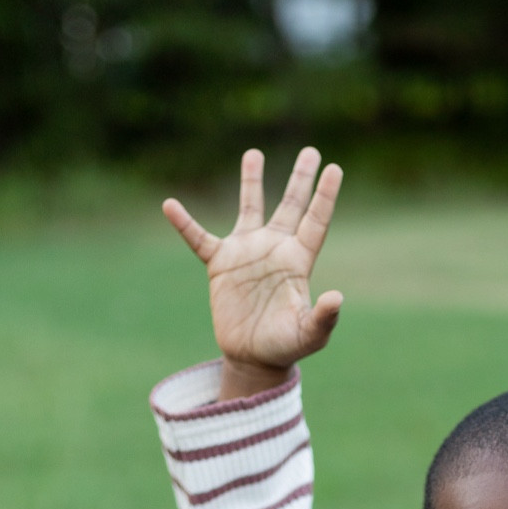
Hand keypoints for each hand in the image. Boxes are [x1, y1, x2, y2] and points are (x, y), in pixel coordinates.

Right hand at [163, 147, 344, 399]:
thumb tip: (337, 298)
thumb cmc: (285, 346)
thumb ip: (324, 317)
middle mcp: (274, 249)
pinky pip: (198, 238)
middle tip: (311, 151)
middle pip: (290, 205)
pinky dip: (184, 224)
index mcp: (297, 261)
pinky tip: (170, 205)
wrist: (253, 358)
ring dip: (252, 181)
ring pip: (250, 208)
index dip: (324, 196)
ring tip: (254, 153)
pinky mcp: (220, 265)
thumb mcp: (309, 335)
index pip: (315, 221)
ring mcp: (246, 253)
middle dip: (300, 178)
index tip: (334, 169)